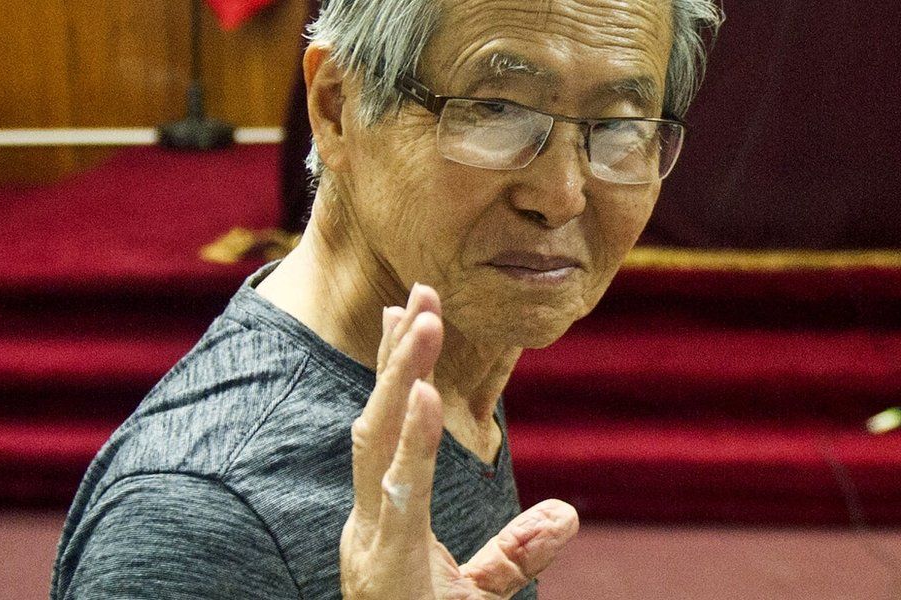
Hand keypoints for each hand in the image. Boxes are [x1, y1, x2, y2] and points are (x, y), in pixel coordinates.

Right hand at [341, 283, 578, 598]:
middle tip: (417, 292)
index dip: (390, 375)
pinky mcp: (385, 561)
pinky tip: (414, 393)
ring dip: (393, 377)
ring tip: (418, 318)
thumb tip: (570, 515)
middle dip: (392, 358)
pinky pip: (397, 490)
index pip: (383, 434)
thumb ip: (515, 553)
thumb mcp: (479, 594)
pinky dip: (406, 440)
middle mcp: (369, 521)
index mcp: (382, 522)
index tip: (405, 315)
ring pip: (375, 442)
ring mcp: (371, 539)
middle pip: (374, 423)